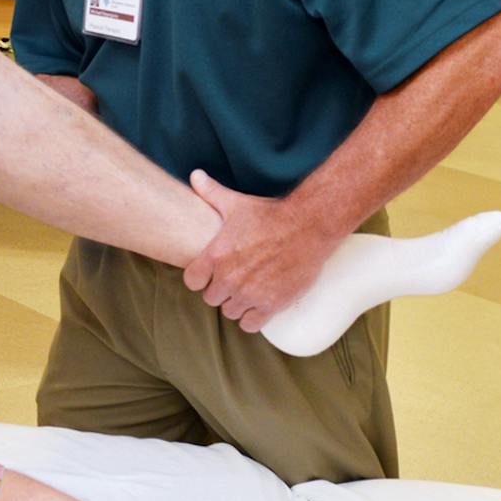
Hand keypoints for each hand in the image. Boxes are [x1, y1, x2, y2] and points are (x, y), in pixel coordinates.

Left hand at [179, 171, 346, 332]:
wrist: (308, 226)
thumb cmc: (270, 214)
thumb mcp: (236, 203)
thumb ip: (211, 192)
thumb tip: (195, 176)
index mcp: (215, 257)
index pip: (192, 281)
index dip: (201, 278)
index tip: (212, 273)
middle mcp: (228, 279)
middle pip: (212, 298)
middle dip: (221, 290)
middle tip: (236, 279)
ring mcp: (249, 294)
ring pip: (231, 311)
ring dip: (238, 304)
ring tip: (249, 291)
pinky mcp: (270, 305)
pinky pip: (250, 324)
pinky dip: (253, 317)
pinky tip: (259, 306)